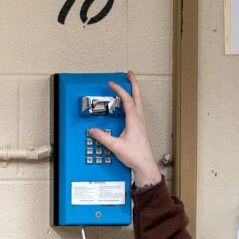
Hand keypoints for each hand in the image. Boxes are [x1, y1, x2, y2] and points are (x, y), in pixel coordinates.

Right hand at [86, 72, 163, 187]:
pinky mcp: (140, 127)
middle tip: (129, 73)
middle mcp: (139, 119)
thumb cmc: (135, 156)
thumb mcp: (116, 146)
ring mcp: (140, 122)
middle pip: (137, 96)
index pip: (127, 100)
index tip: (112, 83)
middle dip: (133, 83)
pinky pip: (137, 109)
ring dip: (134, 91)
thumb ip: (103, 137)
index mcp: (134, 120)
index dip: (119, 90)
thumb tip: (93, 130)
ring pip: (138, 101)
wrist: (145, 164)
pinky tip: (130, 103)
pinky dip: (134, 101)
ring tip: (130, 84)